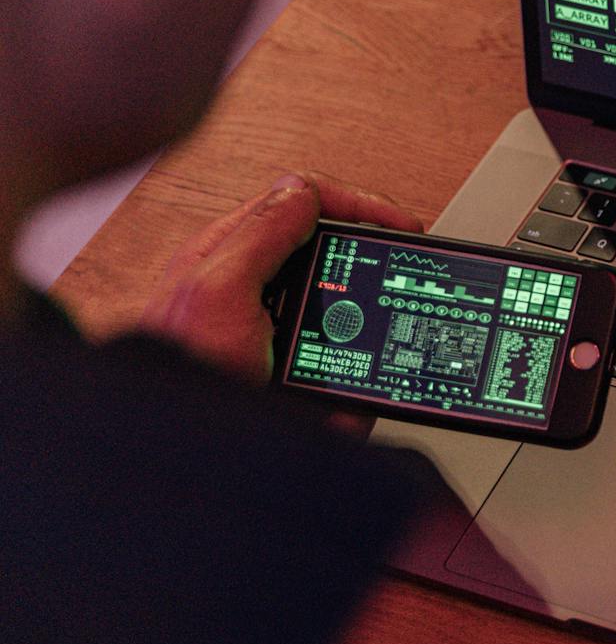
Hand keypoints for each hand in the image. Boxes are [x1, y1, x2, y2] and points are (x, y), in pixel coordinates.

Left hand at [142, 171, 421, 382]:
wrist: (187, 452)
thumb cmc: (182, 374)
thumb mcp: (218, 292)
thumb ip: (258, 237)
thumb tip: (302, 191)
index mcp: (228, 253)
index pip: (300, 200)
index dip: (355, 203)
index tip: (396, 222)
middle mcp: (253, 284)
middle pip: (327, 243)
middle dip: (369, 250)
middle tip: (405, 258)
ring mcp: (276, 327)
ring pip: (341, 300)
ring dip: (368, 309)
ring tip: (390, 312)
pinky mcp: (295, 365)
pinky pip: (343, 354)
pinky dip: (361, 361)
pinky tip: (365, 367)